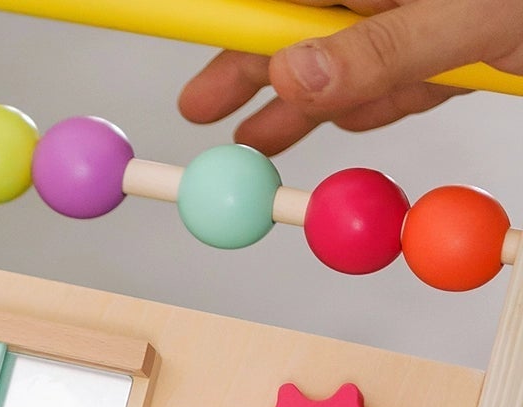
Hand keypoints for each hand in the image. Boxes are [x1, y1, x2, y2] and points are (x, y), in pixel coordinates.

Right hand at [180, 0, 522, 154]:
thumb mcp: (473, 15)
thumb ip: (381, 49)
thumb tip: (294, 80)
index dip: (223, 14)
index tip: (178, 33)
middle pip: (302, 20)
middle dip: (254, 65)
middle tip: (201, 109)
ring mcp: (423, 11)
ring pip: (343, 59)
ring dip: (307, 106)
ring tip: (254, 149)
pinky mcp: (455, 42)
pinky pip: (395, 77)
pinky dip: (372, 109)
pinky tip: (346, 128)